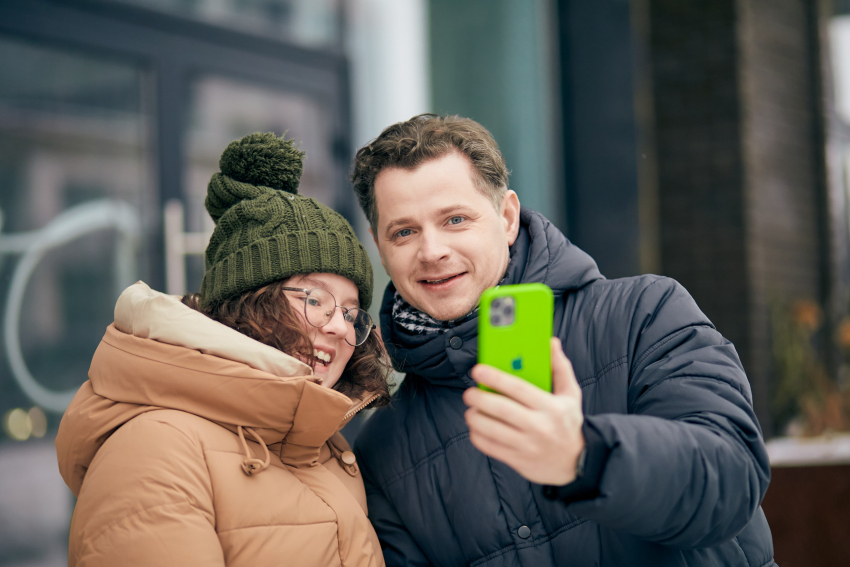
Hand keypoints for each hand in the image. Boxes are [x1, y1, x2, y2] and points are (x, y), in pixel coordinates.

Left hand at [463, 338, 584, 484]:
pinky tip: (477, 427)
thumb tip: (551, 342)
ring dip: (475, 418)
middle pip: (501, 410)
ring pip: (492, 430)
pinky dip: (477, 436)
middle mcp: (539, 427)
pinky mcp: (518, 460)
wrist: (577, 462)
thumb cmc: (568, 422)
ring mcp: (528, 446)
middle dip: (479, 398)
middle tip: (469, 393)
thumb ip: (560, 367)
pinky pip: (490, 447)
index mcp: (551, 407)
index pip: (519, 389)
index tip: (478, 370)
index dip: (495, 378)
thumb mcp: (570, 394)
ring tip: (471, 409)